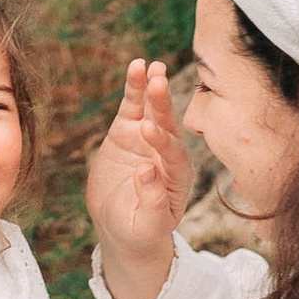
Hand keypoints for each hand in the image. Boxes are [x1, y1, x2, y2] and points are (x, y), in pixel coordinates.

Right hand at [84, 53, 188, 298]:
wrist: (120, 226)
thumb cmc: (139, 231)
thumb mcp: (147, 226)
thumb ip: (152, 202)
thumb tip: (147, 170)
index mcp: (178, 177)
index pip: (173, 154)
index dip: (162, 141)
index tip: (147, 130)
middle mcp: (167, 153)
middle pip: (168, 125)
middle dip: (163, 105)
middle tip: (158, 83)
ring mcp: (147, 138)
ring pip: (152, 110)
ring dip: (153, 88)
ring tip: (151, 67)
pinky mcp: (128, 130)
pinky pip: (133, 106)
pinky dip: (135, 87)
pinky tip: (137, 67)